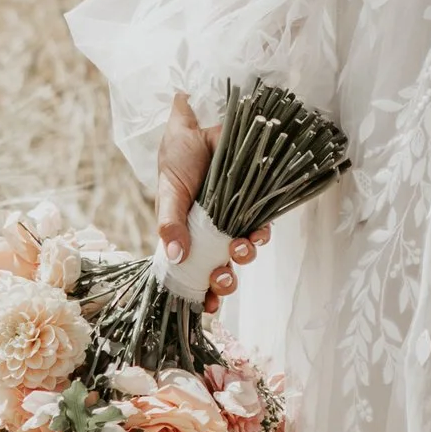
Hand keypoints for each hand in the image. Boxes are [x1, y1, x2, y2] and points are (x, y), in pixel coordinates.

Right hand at [153, 95, 266, 309]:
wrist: (197, 125)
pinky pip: (261, 223)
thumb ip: (170, 223)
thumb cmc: (177, 159)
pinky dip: (261, 233)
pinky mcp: (254, 201)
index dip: (203, 292)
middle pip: (221, 267)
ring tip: (240, 249)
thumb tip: (174, 256)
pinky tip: (259, 234)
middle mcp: (212, 232)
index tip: (207, 307)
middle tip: (222, 278)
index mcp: (188, 236)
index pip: (195, 273)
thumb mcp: (169, 192)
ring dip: (243, 256)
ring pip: (243, 249)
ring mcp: (233, 218)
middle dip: (224, 280)